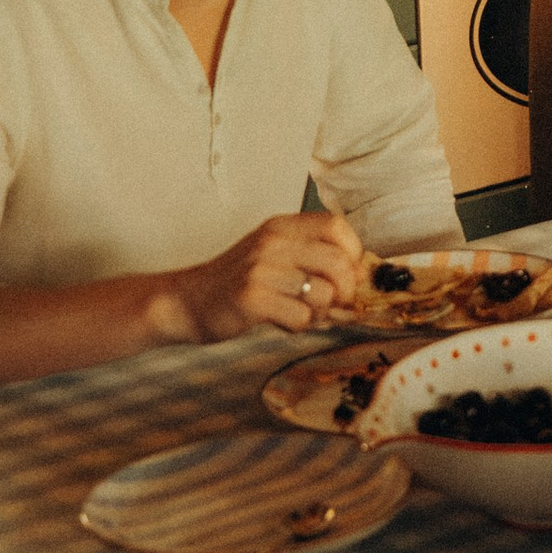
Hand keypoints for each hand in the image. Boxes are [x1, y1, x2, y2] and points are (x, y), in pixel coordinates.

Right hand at [166, 210, 364, 345]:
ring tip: (300, 313)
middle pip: (339, 263)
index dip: (353, 252)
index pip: (336, 226)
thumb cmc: (240, 282)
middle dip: (346, 292)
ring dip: (320, 313)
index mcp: (282, 226)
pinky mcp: (251, 298)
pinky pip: (301, 317)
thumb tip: (364, 284)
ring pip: (323, 294)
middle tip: (333, 305)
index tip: (347, 275)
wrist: (187, 301)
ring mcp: (261, 269)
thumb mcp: (276, 258)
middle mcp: (272, 241)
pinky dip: (300, 326)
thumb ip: (315, 263)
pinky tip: (282, 322)